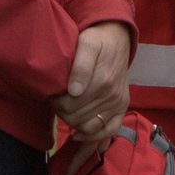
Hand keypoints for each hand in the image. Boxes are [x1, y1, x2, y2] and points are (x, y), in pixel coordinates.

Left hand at [50, 21, 130, 142]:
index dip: (56, 103)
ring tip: (66, 109)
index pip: (70, 106)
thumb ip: (80, 66)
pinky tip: (79, 133)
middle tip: (56, 101)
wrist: (117, 39)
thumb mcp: (87, 43)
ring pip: (89, 128)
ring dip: (73, 122)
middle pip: (77, 118)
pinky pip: (109, 130)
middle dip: (62, 112)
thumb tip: (74, 91)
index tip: (51, 94)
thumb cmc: (97, 40)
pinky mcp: (122, 107)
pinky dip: (93, 136)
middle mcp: (112, 95)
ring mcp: (118, 103)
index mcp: (102, 80)